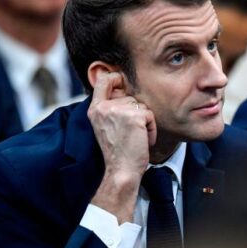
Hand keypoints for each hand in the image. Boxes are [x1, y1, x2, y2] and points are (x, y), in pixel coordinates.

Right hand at [87, 72, 156, 221]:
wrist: (121, 170)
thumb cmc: (117, 151)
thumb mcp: (106, 125)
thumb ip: (110, 108)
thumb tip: (121, 88)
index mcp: (95, 109)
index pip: (103, 80)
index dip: (115, 77)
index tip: (120, 79)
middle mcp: (104, 107)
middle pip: (130, 96)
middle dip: (136, 113)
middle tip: (128, 133)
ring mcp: (119, 110)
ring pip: (141, 106)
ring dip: (144, 122)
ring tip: (134, 137)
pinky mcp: (135, 116)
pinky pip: (150, 115)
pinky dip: (151, 129)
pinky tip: (142, 140)